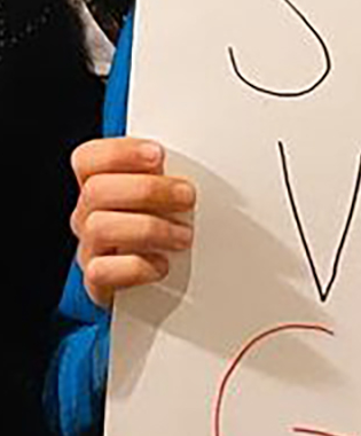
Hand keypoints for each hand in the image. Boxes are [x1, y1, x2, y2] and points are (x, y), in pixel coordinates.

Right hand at [70, 137, 194, 308]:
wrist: (161, 283)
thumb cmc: (168, 225)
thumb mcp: (170, 193)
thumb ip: (171, 173)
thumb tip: (197, 158)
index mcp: (102, 185)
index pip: (88, 158)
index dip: (120, 152)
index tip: (157, 154)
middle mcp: (89, 215)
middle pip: (96, 190)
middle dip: (148, 190)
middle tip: (187, 197)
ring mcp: (90, 248)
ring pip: (99, 228)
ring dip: (150, 228)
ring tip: (183, 236)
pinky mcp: (98, 283)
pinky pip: (103, 272)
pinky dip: (136, 267)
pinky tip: (161, 265)